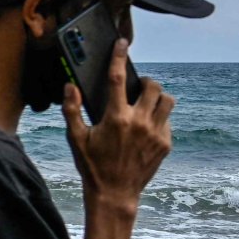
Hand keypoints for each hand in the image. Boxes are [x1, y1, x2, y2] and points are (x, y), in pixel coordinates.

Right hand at [62, 40, 175, 211]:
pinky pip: (168, 121)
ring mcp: (155, 133)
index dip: (119, 57)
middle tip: (138, 88)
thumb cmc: (92, 165)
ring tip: (147, 103)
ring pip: (168, 101)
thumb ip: (72, 110)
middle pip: (153, 86)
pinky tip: (147, 126)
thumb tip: (70, 87)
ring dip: (158, 97)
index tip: (122, 45)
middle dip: (146, 82)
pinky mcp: (165, 144)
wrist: (115, 194)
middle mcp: (139, 122)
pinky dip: (159, 118)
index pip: (117, 79)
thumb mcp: (76, 138)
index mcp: (116, 118)